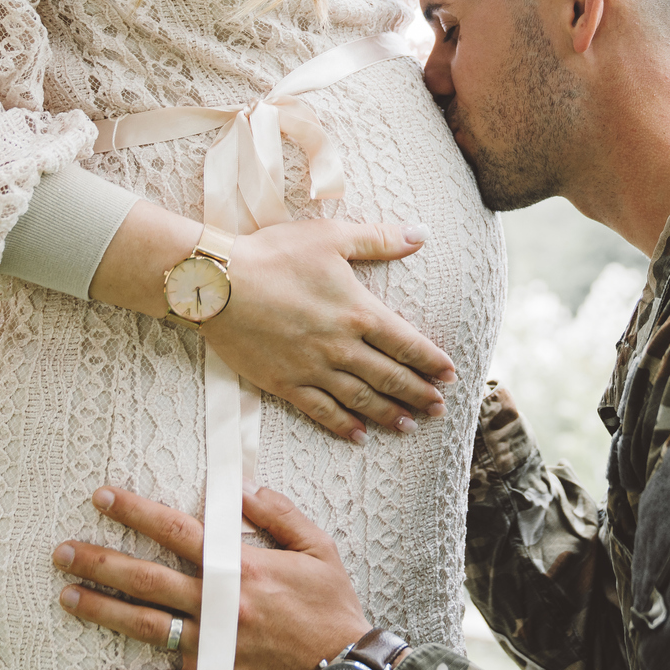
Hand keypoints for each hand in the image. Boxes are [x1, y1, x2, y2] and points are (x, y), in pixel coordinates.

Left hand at [53, 484, 371, 669]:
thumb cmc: (333, 610)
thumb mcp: (318, 549)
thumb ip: (280, 514)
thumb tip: (243, 487)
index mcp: (239, 567)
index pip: (176, 530)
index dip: (135, 512)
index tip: (102, 497)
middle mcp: (217, 604)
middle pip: (146, 577)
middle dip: (99, 560)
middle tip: (63, 550)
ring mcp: (209, 646)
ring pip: (143, 625)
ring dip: (100, 610)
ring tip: (66, 597)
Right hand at [208, 219, 455, 441]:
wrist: (217, 283)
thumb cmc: (274, 254)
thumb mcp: (331, 237)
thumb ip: (380, 239)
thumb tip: (421, 234)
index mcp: (358, 312)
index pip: (407, 343)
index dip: (432, 361)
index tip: (451, 376)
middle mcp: (341, 346)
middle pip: (390, 377)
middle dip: (419, 393)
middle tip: (439, 410)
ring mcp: (313, 369)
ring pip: (361, 399)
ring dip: (389, 414)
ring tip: (409, 426)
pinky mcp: (285, 383)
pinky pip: (321, 411)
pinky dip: (343, 426)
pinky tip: (358, 436)